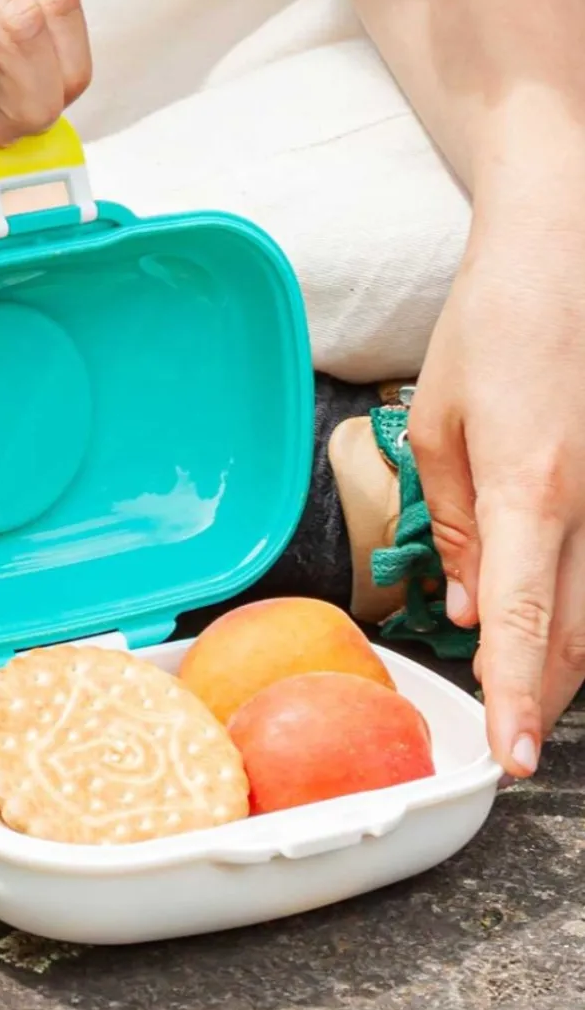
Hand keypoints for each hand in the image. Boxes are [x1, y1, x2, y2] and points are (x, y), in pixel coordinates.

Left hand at [410, 157, 584, 777]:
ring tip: (534, 693)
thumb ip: (453, 525)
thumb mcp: (438, 425)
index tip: (510, 756)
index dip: (515, 695)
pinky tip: (563, 618)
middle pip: (575, 630)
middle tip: (514, 738)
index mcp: (528, 488)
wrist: (564, 253)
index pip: (520, 619)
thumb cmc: (490, 331)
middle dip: (543, 692)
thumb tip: (465, 608)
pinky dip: (584, 605)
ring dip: (568, 658)